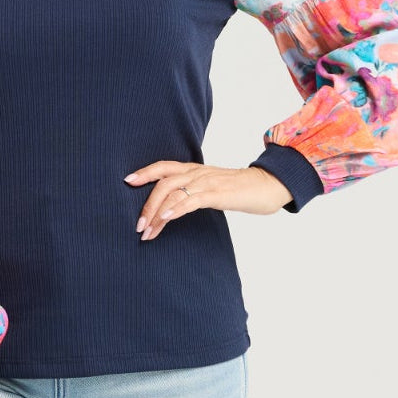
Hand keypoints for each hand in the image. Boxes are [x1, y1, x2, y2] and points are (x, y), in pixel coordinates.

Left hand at [124, 161, 294, 239]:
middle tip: (137, 225)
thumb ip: (196, 192)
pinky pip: (191, 200)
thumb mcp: (214, 188)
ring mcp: (207, 182)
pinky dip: (175, 209)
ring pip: (172, 191)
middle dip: (146, 204)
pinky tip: (165, 219)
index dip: (145, 172)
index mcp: (195, 170)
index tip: (127, 181)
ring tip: (146, 231)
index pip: (164, 166)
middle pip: (163, 182)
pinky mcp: (217, 194)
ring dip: (156, 212)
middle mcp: (198, 173)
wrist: (269, 185)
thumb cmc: (242, 189)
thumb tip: (177, 207)